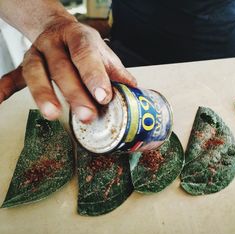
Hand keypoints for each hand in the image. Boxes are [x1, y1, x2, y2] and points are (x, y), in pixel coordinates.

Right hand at [0, 17, 136, 122]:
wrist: (57, 29)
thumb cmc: (83, 45)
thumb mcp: (102, 53)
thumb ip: (115, 71)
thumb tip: (134, 89)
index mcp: (78, 38)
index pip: (86, 55)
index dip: (94, 76)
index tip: (104, 97)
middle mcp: (54, 43)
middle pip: (63, 69)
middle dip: (75, 94)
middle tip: (87, 116)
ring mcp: (36, 53)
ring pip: (36, 73)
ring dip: (43, 94)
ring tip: (52, 115)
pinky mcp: (24, 65)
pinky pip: (12, 77)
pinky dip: (3, 88)